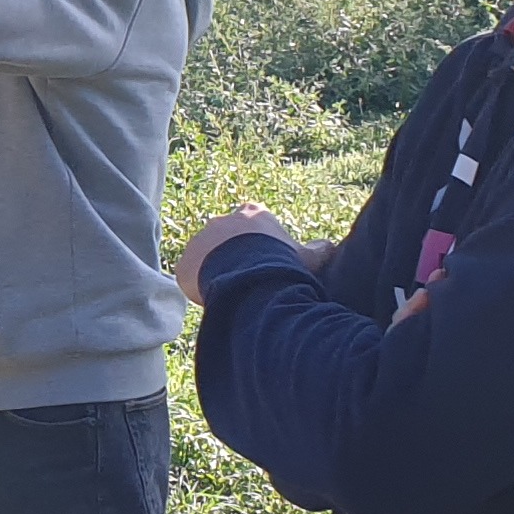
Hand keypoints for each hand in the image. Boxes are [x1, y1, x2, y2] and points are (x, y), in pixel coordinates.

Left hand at [174, 203, 306, 305]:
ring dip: (216, 269)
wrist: (249, 280)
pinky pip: (191, 274)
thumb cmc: (281, 264)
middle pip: (228, 239)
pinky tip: (215, 298)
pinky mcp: (185, 261)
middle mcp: (222, 221)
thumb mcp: (307, 257)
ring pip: (207, 256)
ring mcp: (200, 239)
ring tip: (233, 290)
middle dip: (236, 255)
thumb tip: (329, 246)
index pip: (253, 224)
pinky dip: (200, 285)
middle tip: (248, 277)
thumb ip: (318, 249)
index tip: (266, 259)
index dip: (260, 243)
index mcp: (251, 214)